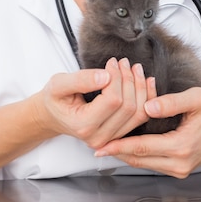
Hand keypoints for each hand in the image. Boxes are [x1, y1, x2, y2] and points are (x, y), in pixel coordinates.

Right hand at [33, 57, 156, 149]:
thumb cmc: (55, 99)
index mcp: (83, 125)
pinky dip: (147, 98)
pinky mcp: (119, 135)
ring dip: (141, 88)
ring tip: (135, 68)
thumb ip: (80, 80)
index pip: (112, 100)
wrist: (54, 115)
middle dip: (129, 80)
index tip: (112, 62)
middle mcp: (99, 137)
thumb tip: (105, 76)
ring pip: (138, 114)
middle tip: (124, 62)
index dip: (116, 78)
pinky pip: (141, 118)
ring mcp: (111, 139)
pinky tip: (146, 82)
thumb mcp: (58, 84)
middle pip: (128, 107)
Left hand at [94, 87, 200, 176]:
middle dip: (117, 152)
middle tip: (96, 145)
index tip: (101, 145)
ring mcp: (181, 168)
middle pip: (140, 159)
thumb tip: (148, 107)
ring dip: (126, 154)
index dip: (119, 146)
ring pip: (145, 163)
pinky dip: (139, 155)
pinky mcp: (181, 167)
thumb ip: (171, 102)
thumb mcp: (196, 98)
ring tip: (106, 144)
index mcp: (182, 146)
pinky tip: (126, 145)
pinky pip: (153, 163)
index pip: (142, 147)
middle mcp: (180, 163)